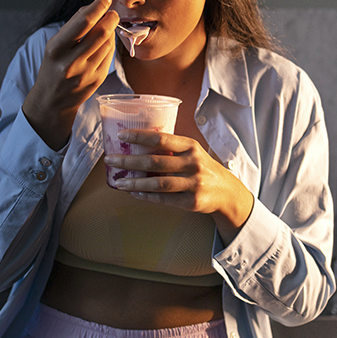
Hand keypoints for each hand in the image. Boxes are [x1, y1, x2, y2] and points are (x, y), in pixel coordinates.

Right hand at [23, 0, 118, 149]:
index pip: (83, 23)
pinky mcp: (97, 80)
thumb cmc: (53, 68)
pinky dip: (110, 45)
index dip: (97, 7)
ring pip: (107, 44)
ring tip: (107, 26)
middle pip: (100, 33)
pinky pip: (109, 56)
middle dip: (110, 18)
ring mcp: (86, 73)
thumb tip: (93, 8)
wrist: (52, 100)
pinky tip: (106, 42)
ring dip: (111, 31)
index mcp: (56, 49)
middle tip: (112, 11)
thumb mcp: (55, 46)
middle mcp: (71, 62)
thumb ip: (73, 28)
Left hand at [104, 129, 253, 243]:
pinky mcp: (192, 202)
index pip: (161, 139)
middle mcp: (193, 163)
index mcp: (190, 146)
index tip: (120, 135)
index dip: (139, 136)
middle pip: (154, 162)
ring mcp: (193, 183)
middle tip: (110, 160)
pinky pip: (164, 199)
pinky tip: (134, 193)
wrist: (227, 192)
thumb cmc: (201, 167)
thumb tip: (136, 144)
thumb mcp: (192, 152)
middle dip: (128, 161)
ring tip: (117, 182)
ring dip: (134, 183)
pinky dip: (146, 196)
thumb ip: (171, 148)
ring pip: (157, 183)